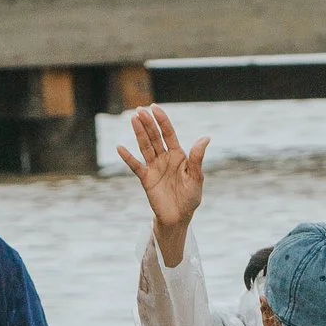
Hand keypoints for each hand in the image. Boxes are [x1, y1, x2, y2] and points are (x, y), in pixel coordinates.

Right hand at [115, 107, 207, 237]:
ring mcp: (154, 167)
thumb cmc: (190, 197)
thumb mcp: (196, 177)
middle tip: (139, 109)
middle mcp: (165, 158)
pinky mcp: (146, 179)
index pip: (168, 134)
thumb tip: (206, 138)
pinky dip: (128, 158)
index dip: (162, 120)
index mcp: (178, 155)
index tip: (154, 108)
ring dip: (139, 134)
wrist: (179, 217)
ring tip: (133, 119)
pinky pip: (135, 166)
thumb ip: (197, 158)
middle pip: (155, 137)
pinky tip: (120, 148)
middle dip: (148, 123)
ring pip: (145, 147)